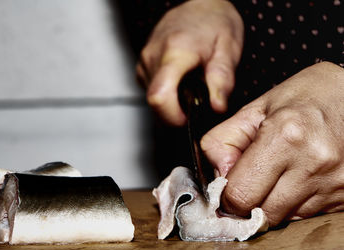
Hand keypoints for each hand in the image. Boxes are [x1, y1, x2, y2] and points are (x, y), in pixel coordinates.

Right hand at [137, 0, 242, 125]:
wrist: (200, 3)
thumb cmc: (215, 22)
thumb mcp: (229, 49)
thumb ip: (222, 79)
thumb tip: (216, 106)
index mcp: (175, 52)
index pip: (159, 96)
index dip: (172, 116)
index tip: (188, 117)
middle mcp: (153, 57)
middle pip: (155, 102)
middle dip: (176, 110)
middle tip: (198, 96)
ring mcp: (144, 61)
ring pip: (153, 99)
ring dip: (173, 100)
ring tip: (191, 83)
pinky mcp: (142, 66)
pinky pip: (152, 91)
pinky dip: (167, 92)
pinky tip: (182, 79)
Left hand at [201, 62, 343, 225]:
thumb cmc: (306, 96)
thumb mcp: (255, 108)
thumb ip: (223, 142)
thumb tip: (217, 178)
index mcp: (285, 136)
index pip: (240, 195)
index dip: (227, 195)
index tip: (228, 187)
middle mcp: (313, 163)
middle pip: (263, 214)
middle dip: (250, 203)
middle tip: (251, 182)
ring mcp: (335, 182)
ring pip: (286, 219)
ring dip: (275, 203)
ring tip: (281, 174)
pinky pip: (309, 216)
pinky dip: (297, 203)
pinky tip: (301, 178)